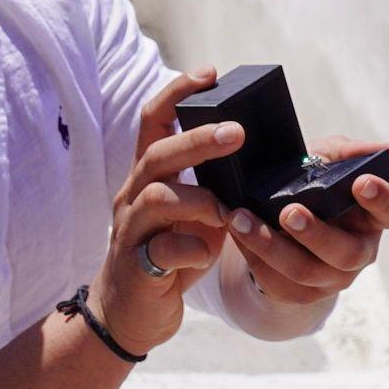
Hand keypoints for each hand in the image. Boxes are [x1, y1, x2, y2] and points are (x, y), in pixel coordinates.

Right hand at [96, 67, 238, 353]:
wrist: (129, 314)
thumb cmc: (168, 254)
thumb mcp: (191, 213)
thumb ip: (213, 185)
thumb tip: (258, 157)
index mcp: (148, 177)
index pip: (152, 122)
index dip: (177, 93)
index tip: (209, 73)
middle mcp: (133, 196)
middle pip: (158, 155)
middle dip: (198, 140)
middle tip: (238, 133)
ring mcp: (131, 231)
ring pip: (158, 198)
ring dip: (200, 200)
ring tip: (227, 213)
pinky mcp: (137, 267)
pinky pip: (164, 250)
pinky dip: (192, 250)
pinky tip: (206, 256)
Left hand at [229, 136, 388, 309]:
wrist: (282, 219)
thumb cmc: (314, 184)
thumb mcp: (328, 160)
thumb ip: (349, 152)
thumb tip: (384, 149)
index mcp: (373, 217)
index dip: (383, 200)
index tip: (361, 182)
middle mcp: (359, 252)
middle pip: (347, 253)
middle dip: (317, 233)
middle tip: (290, 212)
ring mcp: (331, 278)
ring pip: (305, 271)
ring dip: (271, 245)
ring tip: (243, 219)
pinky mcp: (299, 293)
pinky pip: (276, 281)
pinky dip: (253, 256)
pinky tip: (236, 232)